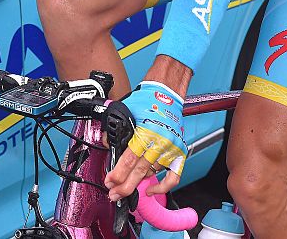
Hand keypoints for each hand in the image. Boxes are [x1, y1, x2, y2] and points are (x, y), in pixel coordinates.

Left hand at [105, 81, 186, 201]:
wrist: (166, 92)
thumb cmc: (147, 100)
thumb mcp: (124, 111)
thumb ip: (115, 131)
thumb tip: (108, 145)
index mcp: (146, 133)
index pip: (129, 160)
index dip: (118, 174)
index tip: (109, 182)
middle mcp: (159, 143)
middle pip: (139, 171)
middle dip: (124, 186)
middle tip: (113, 194)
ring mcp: (170, 149)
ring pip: (151, 173)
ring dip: (138, 184)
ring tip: (125, 189)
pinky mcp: (179, 152)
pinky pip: (173, 176)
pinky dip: (163, 186)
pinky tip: (151, 190)